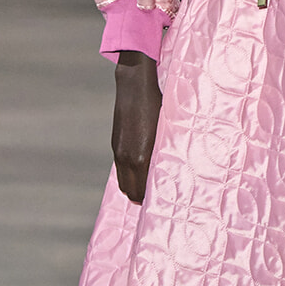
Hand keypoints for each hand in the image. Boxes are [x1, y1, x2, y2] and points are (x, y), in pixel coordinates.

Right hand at [112, 51, 160, 203]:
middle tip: (154, 195)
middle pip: (129, 191)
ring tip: (147, 183)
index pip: (140, 192)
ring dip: (133, 185)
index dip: (148, 199)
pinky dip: (128, 173)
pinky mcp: (115, 144)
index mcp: (141, 158)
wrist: (135, 87)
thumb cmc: (157, 107)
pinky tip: (139, 168)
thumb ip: (164, 154)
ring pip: (123, 181)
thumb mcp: (165, 131)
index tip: (159, 199)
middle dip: (140, 196)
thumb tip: (169, 171)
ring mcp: (118, 151)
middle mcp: (126, 158)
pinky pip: (120, 168)